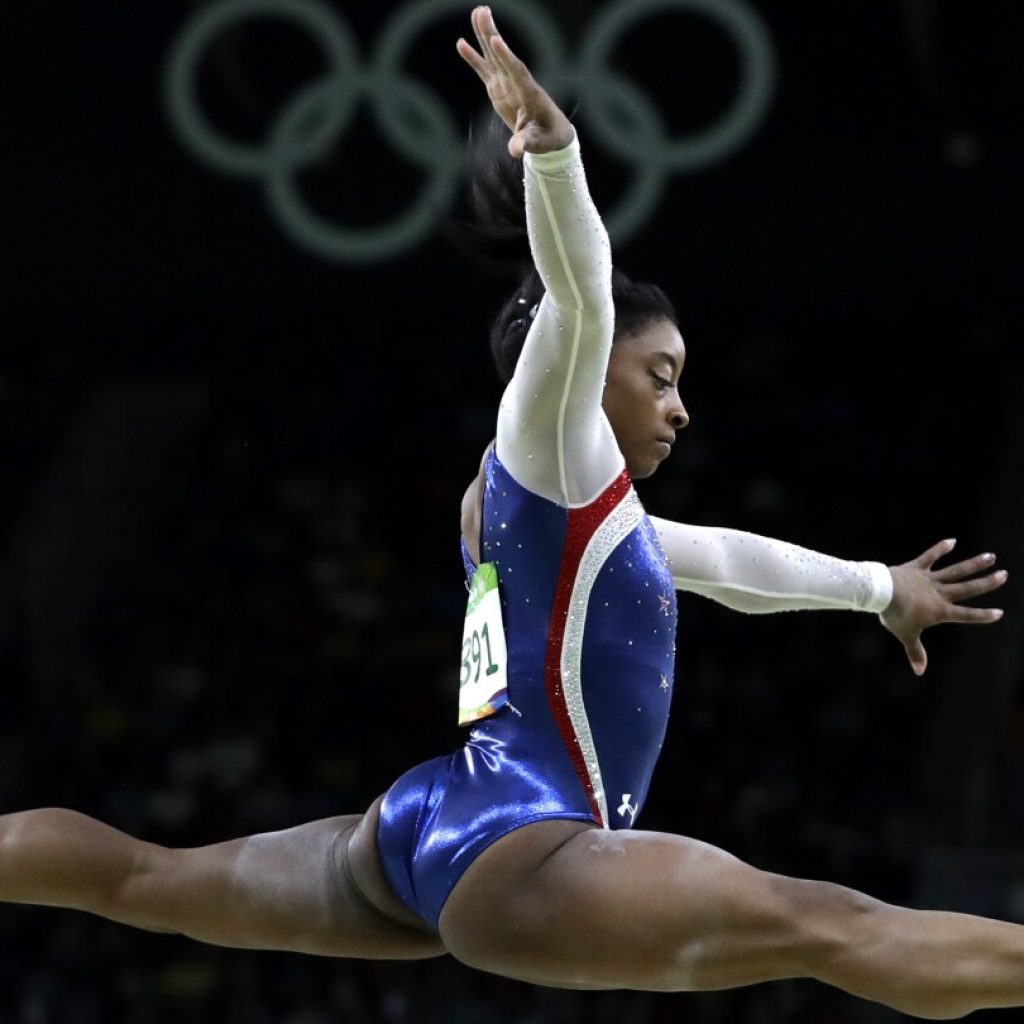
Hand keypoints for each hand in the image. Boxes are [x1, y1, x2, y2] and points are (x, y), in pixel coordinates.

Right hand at [456, 5, 573, 157]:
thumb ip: (526, 143)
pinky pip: (484, 70)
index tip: (496, 40)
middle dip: (492, 35)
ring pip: (494, 57)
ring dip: (485, 35)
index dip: (506, 57)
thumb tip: (515, 150)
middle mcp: (518, 84)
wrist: (551, 134)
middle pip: (503, 56)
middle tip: (482, 11)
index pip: (517, 72)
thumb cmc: (547, 138)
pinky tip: (461, 43)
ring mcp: (507, 85)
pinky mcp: (499, 89)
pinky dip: (473, 58)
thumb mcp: (538, 144)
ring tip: (476, 12)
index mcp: (529, 94)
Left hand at [880, 538, 1006, 675]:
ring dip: (974, 563)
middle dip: (986, 583)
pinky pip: (930, 556)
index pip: (966, 615)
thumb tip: (919, 672)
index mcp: (940, 611)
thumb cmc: (895, 615)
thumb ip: (915, 652)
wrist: (882, 592)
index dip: (982, 616)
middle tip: (1004, 575)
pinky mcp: (916, 567)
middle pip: (967, 588)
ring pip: (956, 570)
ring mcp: (929, 578)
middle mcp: (939, 593)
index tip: (999, 613)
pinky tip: (953, 541)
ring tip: (990, 556)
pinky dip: (940, 548)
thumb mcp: (906, 635)